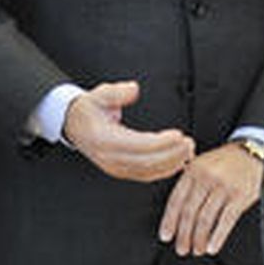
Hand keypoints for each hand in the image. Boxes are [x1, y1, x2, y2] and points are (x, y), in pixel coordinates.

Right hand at [63, 81, 193, 182]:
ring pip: (148, 172)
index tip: (178, 135)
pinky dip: (164, 170)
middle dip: (171, 155)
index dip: (160, 143)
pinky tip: (178, 162)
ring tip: (188, 151)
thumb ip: (116, 92)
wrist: (74, 125)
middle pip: (146, 162)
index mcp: (104, 139)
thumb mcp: (99, 94)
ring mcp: (115, 167)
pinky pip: (146, 175)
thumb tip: (133, 89)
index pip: (137, 145)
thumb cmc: (89, 110)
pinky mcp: (121, 171)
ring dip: (171, 164)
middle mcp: (110, 158)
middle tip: (189, 143)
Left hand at [158, 142, 263, 256]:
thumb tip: (176, 213)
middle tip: (181, 249)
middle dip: (183, 235)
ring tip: (197, 250)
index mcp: (193, 170)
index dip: (169, 221)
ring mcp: (223, 187)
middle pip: (189, 212)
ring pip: (205, 219)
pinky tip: (212, 248)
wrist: (254, 150)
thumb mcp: (203, 163)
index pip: (176, 200)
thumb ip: (189, 183)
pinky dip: (217, 237)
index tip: (166, 236)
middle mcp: (206, 178)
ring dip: (199, 239)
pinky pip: (226, 221)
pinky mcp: (239, 196)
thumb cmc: (227, 161)